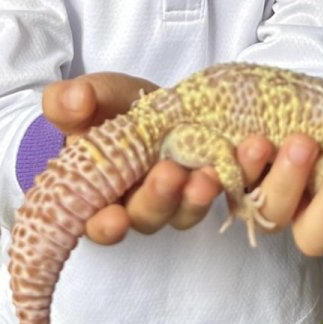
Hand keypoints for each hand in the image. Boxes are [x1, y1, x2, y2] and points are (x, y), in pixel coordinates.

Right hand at [43, 73, 237, 241]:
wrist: (156, 103)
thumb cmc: (111, 108)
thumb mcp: (91, 98)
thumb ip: (71, 102)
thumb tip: (73, 100)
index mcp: (101, 195)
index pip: (97, 222)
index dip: (105, 225)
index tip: (114, 219)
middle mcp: (140, 205)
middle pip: (150, 216)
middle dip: (162, 199)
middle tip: (173, 175)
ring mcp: (179, 198)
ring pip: (190, 209)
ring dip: (203, 194)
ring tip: (216, 171)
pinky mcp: (214, 183)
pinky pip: (229, 189)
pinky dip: (242, 173)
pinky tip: (251, 153)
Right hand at [43, 74, 322, 253]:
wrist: (230, 99)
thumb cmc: (161, 110)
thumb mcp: (118, 98)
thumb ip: (87, 102)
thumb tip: (65, 101)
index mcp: (149, 196)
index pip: (129, 220)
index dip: (128, 217)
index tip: (134, 203)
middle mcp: (209, 213)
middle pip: (204, 220)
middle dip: (214, 190)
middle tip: (235, 153)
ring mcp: (265, 211)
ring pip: (284, 227)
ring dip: (296, 191)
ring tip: (305, 146)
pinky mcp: (319, 205)